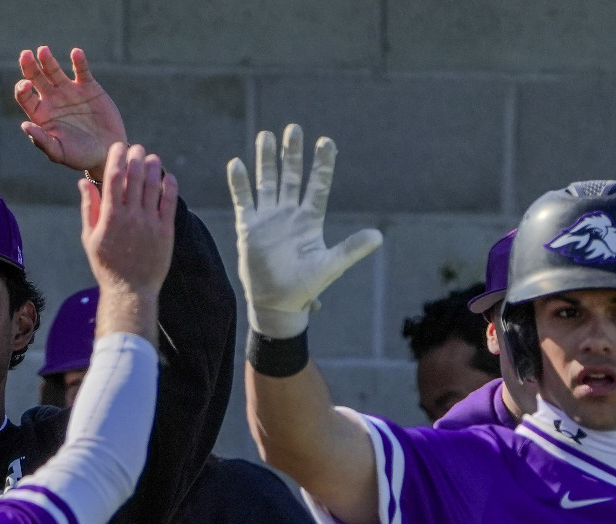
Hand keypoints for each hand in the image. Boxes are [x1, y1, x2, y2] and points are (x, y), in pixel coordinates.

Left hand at [15, 47, 126, 177]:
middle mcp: (52, 100)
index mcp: (42, 115)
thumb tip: (25, 126)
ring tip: (43, 51)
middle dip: (30, 67)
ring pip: (55, 71)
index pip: (25, 98)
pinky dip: (79, 61)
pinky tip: (76, 53)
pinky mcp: (88, 87)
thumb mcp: (60, 153)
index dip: (22, 89)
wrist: (108, 151)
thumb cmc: (80, 156)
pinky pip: (82, 71)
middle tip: (25, 55)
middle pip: (36, 78)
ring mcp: (70, 91)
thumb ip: (42, 141)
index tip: (25, 84)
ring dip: (48, 60)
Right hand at [80, 143, 175, 337]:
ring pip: (154, 184)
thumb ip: (89, 208)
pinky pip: (170, 201)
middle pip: (136, 175)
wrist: (130, 291)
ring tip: (152, 159)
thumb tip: (84, 182)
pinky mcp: (166, 231)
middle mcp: (131, 216)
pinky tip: (168, 177)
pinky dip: (169, 185)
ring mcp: (150, 223)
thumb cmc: (106, 265)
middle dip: (136, 156)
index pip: (114, 176)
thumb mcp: (90, 238)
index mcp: (110, 216)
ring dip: (154, 166)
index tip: (118, 147)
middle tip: (136, 148)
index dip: (117, 156)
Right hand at [226, 124, 380, 338]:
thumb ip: (351, 249)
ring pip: (267, 182)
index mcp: (310, 219)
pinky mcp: (248, 227)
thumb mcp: (330, 266)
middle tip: (293, 129)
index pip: (317, 185)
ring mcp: (268, 218)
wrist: (277, 303)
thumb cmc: (305, 286)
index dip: (322, 164)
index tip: (326, 141)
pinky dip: (239, 184)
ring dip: (266, 161)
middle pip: (291, 176)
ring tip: (266, 136)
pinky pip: (243, 200)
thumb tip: (378, 236)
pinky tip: (237, 163)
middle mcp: (289, 213)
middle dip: (291, 153)